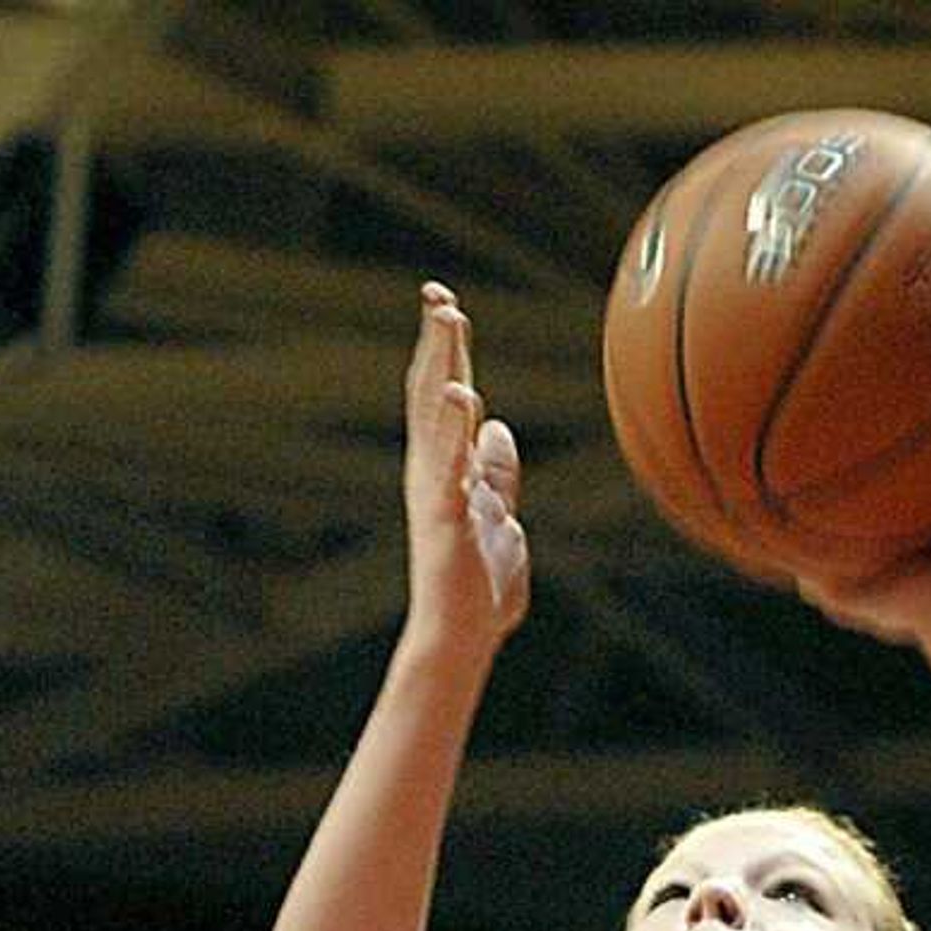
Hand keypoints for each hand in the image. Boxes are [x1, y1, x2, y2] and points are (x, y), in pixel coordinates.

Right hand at [403, 284, 529, 653]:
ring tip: (449, 320)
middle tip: (438, 293)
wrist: (462, 638)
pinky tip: (461, 393)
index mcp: (443, 469)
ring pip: (436, 416)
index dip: (443, 351)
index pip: (441, 396)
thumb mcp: (499, 518)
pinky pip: (451, 464)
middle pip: (430, 392)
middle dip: (436, 342)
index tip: (445, 305)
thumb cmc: (478, 588)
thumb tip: (498, 429)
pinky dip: (454, 427)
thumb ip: (498, 475)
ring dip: (443, 364)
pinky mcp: (449, 517)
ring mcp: (437, 492)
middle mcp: (431, 472)